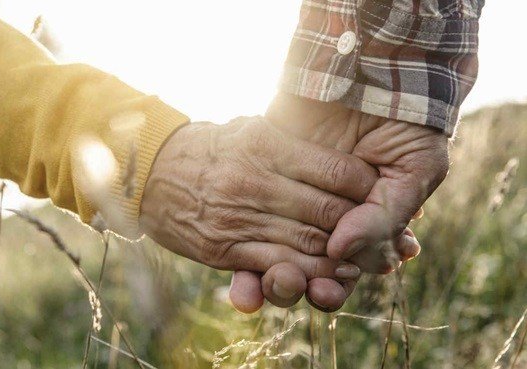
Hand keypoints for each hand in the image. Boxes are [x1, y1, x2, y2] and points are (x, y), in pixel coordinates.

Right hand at [140, 116, 379, 309]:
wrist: (150, 172)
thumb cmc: (208, 147)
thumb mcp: (247, 127)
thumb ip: (289, 135)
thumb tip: (337, 146)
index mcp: (264, 145)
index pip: (336, 171)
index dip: (366, 186)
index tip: (377, 189)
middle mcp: (254, 181)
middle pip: (327, 212)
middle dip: (360, 225)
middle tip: (381, 229)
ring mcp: (238, 218)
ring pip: (308, 245)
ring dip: (342, 257)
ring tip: (363, 257)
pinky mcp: (225, 248)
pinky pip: (277, 265)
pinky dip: (309, 274)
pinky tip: (330, 275)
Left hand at [230, 94, 446, 311]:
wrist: (373, 70)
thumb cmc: (405, 123)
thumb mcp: (413, 170)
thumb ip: (384, 216)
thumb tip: (341, 250)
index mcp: (360, 226)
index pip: (344, 270)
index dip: (335, 286)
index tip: (328, 291)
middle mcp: (324, 220)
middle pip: (307, 270)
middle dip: (303, 286)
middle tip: (306, 288)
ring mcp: (292, 201)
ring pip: (275, 255)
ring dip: (275, 277)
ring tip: (277, 279)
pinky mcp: (267, 177)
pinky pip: (249, 223)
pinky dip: (243, 254)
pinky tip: (245, 274)